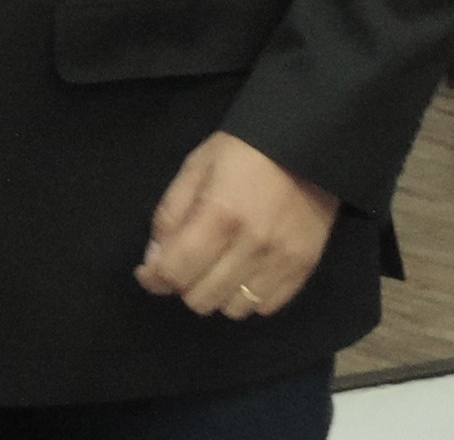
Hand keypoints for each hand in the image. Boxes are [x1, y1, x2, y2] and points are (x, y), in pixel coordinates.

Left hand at [134, 132, 337, 319]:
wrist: (306, 143)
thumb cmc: (242, 151)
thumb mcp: (195, 168)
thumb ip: (170, 215)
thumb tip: (155, 261)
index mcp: (219, 215)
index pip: (176, 272)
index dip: (154, 278)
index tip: (148, 273)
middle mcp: (251, 246)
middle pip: (201, 299)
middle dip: (185, 284)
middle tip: (188, 263)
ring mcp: (280, 261)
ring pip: (233, 310)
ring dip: (218, 293)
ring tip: (219, 268)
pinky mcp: (304, 268)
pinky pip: (266, 307)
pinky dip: (249, 297)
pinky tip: (246, 272)